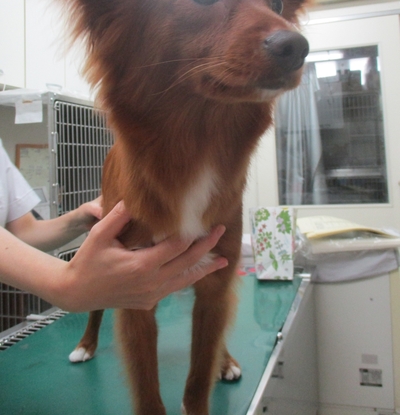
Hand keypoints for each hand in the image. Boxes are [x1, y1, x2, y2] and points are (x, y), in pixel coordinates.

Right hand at [59, 201, 227, 311]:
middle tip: (221, 231)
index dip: (192, 234)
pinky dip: (187, 278)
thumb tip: (136, 198)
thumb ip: (119, 216)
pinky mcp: (149, 303)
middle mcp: (151, 283)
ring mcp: (151, 295)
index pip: (176, 247)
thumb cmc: (87, 260)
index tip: (205, 221)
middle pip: (187, 262)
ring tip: (225, 262)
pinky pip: (173, 288)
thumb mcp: (100, 235)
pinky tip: (197, 272)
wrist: (76, 293)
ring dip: (205, 269)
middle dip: (207, 246)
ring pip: (185, 281)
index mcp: (142, 265)